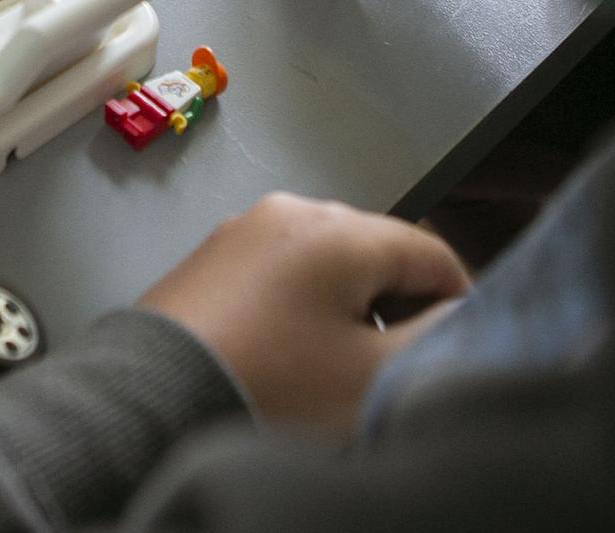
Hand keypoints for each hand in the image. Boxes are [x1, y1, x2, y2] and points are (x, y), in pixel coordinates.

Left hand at [138, 194, 469, 439]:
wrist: (153, 402)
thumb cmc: (269, 387)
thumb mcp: (373, 375)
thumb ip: (435, 338)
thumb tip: (461, 315)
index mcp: (337, 229)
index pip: (430, 250)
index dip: (458, 299)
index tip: (460, 344)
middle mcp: (288, 213)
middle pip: (375, 251)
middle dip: (398, 302)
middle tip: (400, 364)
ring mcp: (242, 233)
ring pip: (326, 264)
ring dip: (347, 307)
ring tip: (344, 367)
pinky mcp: (210, 262)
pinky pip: (278, 276)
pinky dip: (300, 309)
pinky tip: (294, 356)